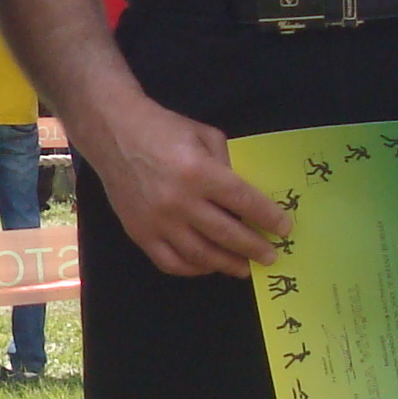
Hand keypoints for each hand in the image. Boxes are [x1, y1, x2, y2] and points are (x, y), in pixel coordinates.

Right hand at [80, 93, 288, 275]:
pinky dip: (192, 269)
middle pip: (226, 234)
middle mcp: (179, 201)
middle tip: (271, 256)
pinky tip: (207, 266)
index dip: (268, 218)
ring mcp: (157, 221)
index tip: (284, 229)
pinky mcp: (139, 233)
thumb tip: (247, 194)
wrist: (113, 133)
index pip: (243, 202)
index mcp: (198, 172)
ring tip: (244, 268)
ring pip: (200, 256)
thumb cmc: (163, 129)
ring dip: (227, 265)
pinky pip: (170, 262)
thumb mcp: (204, 135)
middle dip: (254, 248)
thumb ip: (227, 163)